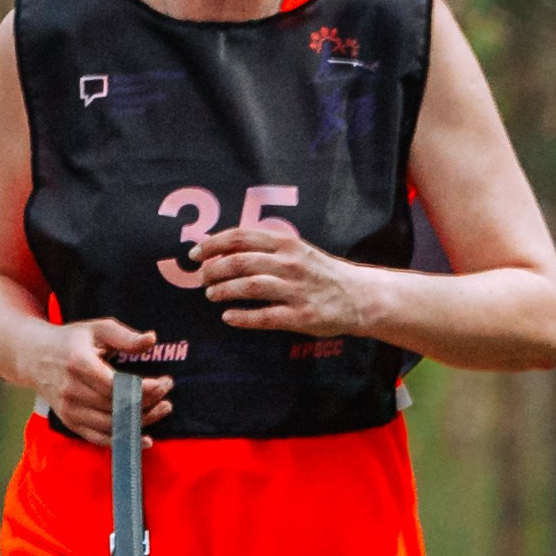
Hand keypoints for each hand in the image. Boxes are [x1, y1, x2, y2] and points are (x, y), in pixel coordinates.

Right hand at [35, 319, 173, 444]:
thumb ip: (124, 336)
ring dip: (142, 422)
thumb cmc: (71, 341)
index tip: (164, 383)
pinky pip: (99, 438)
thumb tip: (151, 340)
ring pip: (112, 425)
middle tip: (167, 395)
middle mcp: (72, 390)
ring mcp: (69, 410)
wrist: (35, 357)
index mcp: (79, 364)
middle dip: (148, 403)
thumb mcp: (96, 329)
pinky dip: (123, 441)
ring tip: (162, 410)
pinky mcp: (70, 422)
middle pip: (117, 407)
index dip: (144, 389)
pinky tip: (144, 439)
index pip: (117, 385)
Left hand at [194, 225, 379, 337]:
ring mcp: (296, 290)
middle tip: (202, 279)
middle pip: (241, 262)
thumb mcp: (297, 250)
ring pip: (250, 287)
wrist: (359, 297)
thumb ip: (266, 248)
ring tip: (211, 295)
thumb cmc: (321, 274)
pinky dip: (243, 317)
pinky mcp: (301, 317)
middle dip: (214, 270)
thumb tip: (225, 250)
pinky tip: (228, 318)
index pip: (241, 237)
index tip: (195, 254)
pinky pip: (266, 317)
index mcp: (286, 243)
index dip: (213, 244)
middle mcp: (290, 264)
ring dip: (224, 291)